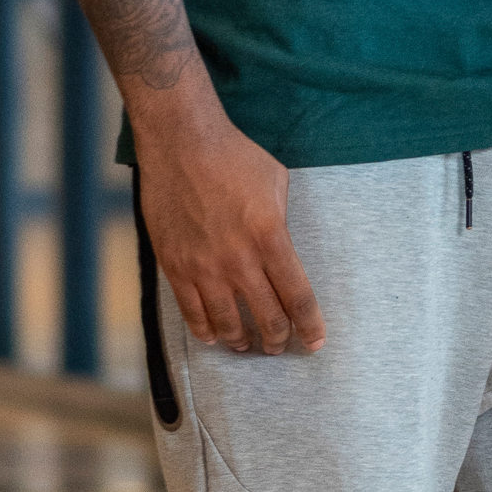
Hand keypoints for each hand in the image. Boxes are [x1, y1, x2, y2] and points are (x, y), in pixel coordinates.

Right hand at [135, 99, 325, 354]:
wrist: (182, 145)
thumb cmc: (234, 157)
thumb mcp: (276, 183)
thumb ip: (281, 222)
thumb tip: (282, 249)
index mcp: (271, 237)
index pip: (297, 296)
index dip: (310, 326)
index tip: (316, 342)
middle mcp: (239, 260)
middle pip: (267, 317)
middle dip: (279, 339)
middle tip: (282, 347)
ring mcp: (204, 267)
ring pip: (228, 323)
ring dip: (242, 341)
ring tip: (248, 346)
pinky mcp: (175, 267)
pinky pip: (192, 312)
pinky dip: (205, 330)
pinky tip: (214, 337)